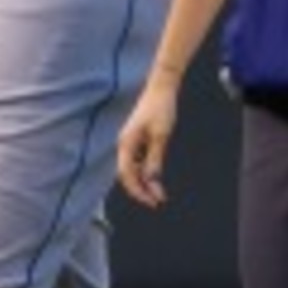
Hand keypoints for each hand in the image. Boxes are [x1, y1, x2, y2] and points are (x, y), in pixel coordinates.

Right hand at [117, 81, 178, 208]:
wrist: (162, 87)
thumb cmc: (161, 108)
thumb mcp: (160, 137)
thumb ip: (154, 160)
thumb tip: (151, 182)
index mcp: (126, 143)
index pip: (127, 175)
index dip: (138, 191)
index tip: (153, 201)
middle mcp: (124, 143)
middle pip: (128, 174)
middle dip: (142, 189)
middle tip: (158, 200)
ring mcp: (130, 140)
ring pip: (133, 168)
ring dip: (144, 180)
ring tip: (159, 190)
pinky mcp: (137, 137)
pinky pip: (138, 160)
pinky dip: (146, 170)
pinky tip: (155, 175)